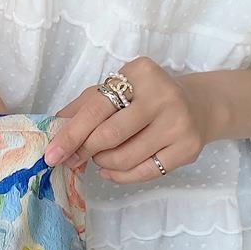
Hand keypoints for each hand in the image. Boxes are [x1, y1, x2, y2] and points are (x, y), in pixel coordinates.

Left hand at [44, 57, 227, 183]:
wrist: (198, 105)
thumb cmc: (144, 97)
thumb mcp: (115, 89)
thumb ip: (83, 106)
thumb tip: (53, 129)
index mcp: (139, 73)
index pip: (96, 108)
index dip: (70, 134)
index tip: (52, 154)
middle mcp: (162, 96)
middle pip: (110, 135)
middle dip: (85, 151)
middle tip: (73, 158)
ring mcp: (178, 123)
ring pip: (125, 157)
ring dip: (103, 163)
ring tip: (100, 158)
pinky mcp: (188, 149)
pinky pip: (144, 172)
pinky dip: (120, 176)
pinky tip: (111, 171)